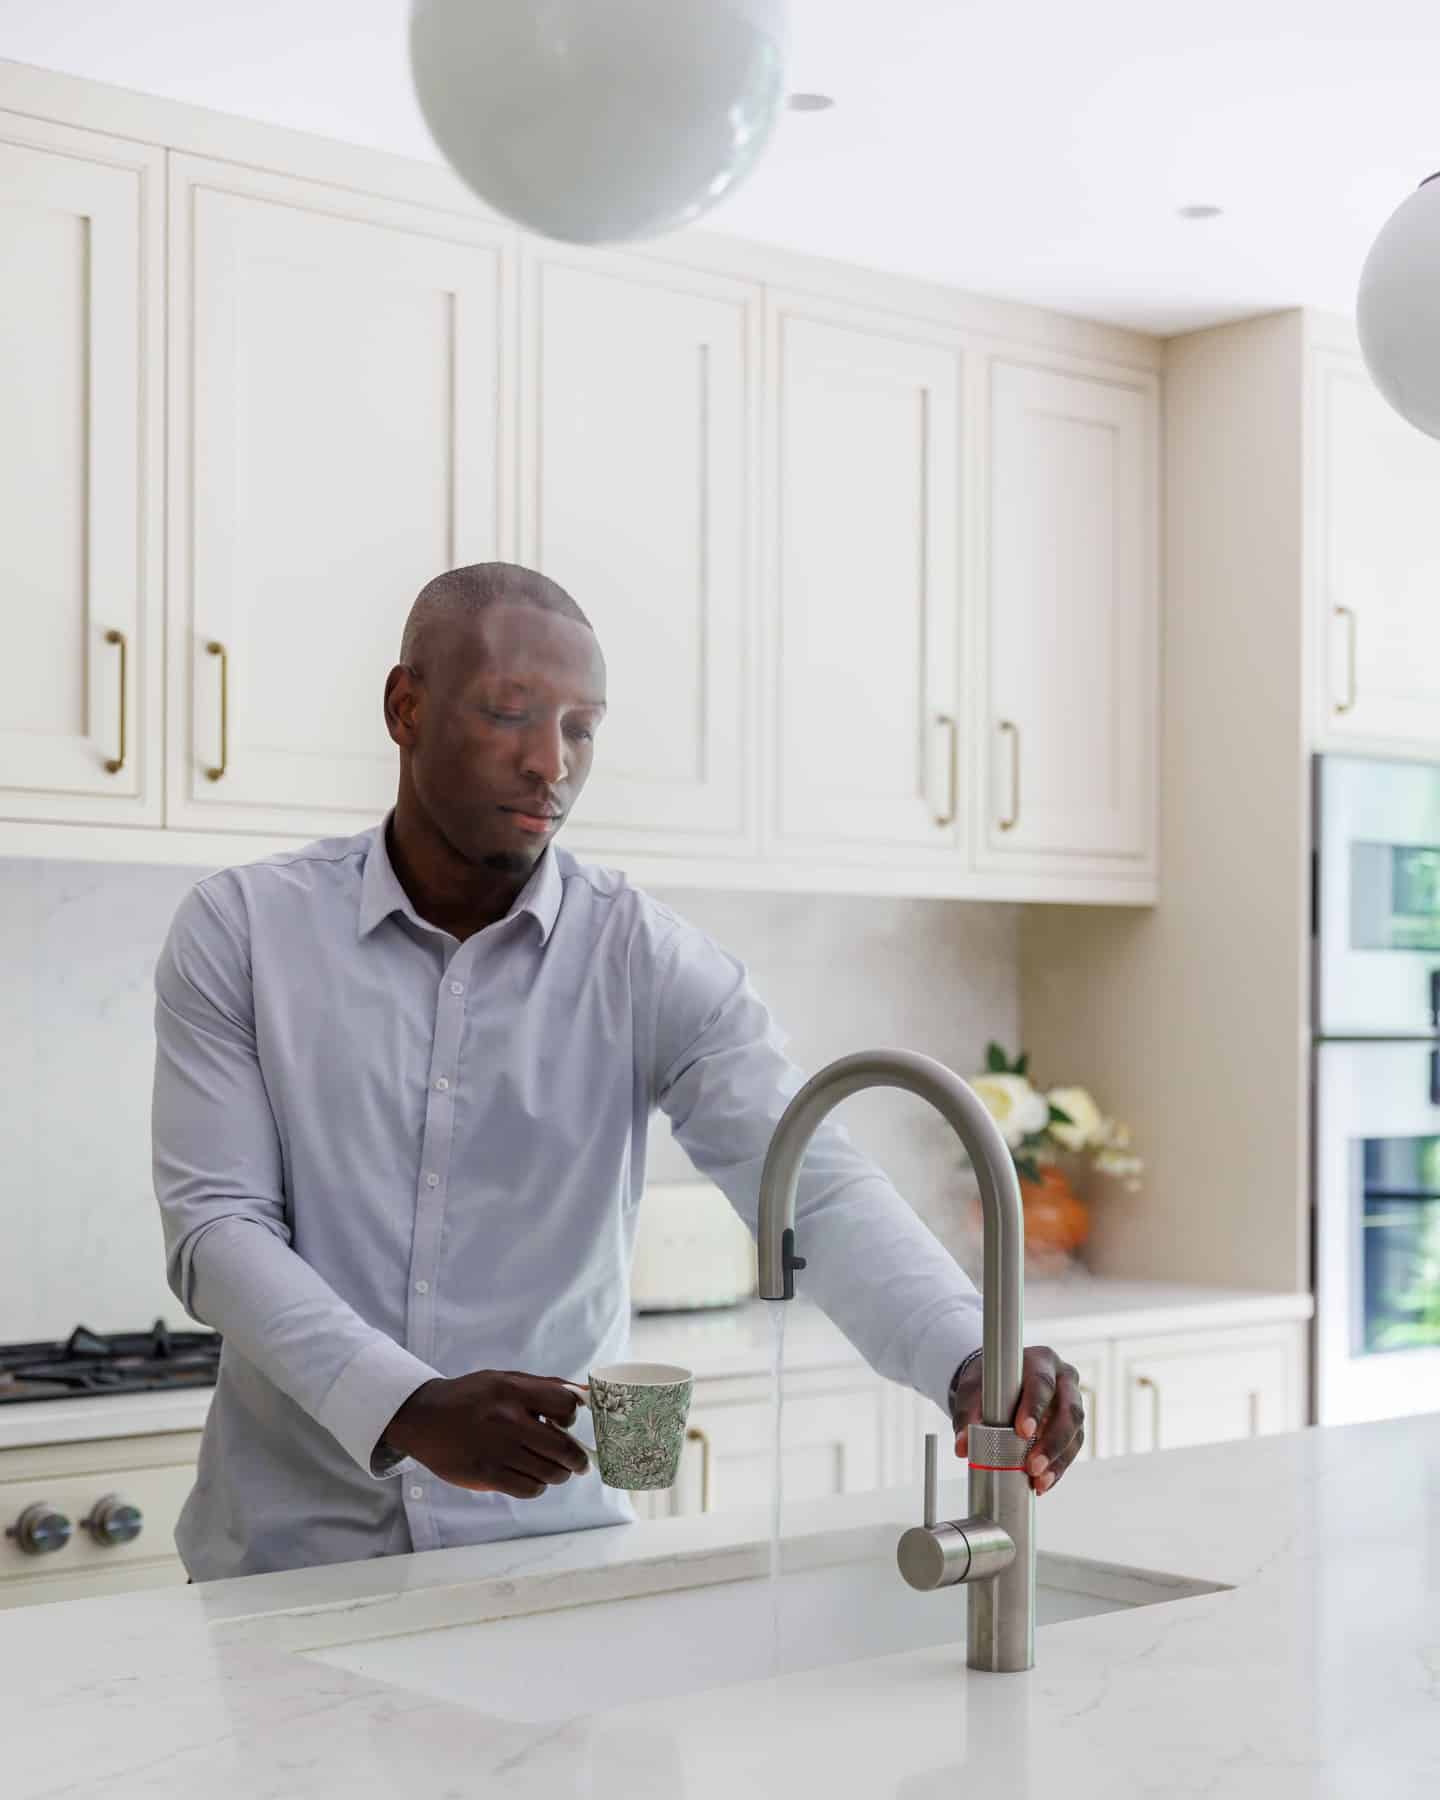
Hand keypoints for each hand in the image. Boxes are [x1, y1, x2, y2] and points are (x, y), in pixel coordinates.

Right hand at [383, 1370, 590, 1497]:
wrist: (424, 1418)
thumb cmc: (471, 1398)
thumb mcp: (506, 1379)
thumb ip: (545, 1387)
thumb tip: (587, 1393)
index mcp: (514, 1391)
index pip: (566, 1404)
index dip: (572, 1416)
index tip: (567, 1423)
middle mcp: (508, 1420)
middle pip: (563, 1448)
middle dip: (577, 1459)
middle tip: (578, 1463)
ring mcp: (497, 1450)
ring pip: (549, 1473)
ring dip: (558, 1474)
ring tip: (554, 1470)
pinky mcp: (486, 1475)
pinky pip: (528, 1489)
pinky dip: (536, 1486)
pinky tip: (530, 1477)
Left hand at [949, 1346, 1084, 1494]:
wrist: (998, 1383)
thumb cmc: (989, 1382)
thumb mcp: (974, 1390)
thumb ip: (967, 1415)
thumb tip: (963, 1446)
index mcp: (1040, 1361)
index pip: (1042, 1382)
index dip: (1035, 1407)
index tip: (1023, 1431)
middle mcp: (1063, 1379)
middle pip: (1069, 1410)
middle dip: (1051, 1442)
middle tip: (1032, 1466)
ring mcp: (1073, 1402)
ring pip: (1075, 1432)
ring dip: (1057, 1460)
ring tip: (1038, 1480)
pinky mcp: (1074, 1426)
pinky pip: (1072, 1448)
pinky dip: (1058, 1468)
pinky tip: (1043, 1483)